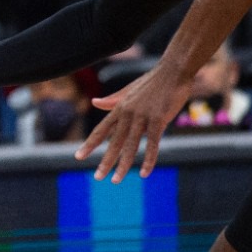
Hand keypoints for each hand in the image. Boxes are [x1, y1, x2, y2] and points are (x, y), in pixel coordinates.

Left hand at [74, 66, 191, 182]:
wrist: (173, 71)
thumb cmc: (152, 82)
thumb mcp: (128, 91)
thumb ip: (112, 100)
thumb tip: (94, 102)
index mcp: (119, 108)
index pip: (101, 130)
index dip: (89, 144)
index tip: (78, 157)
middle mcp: (127, 114)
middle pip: (113, 142)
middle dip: (105, 161)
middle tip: (97, 177)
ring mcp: (142, 117)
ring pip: (130, 145)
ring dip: (123, 165)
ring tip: (115, 180)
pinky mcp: (159, 120)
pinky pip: (152, 143)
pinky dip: (148, 159)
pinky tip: (144, 173)